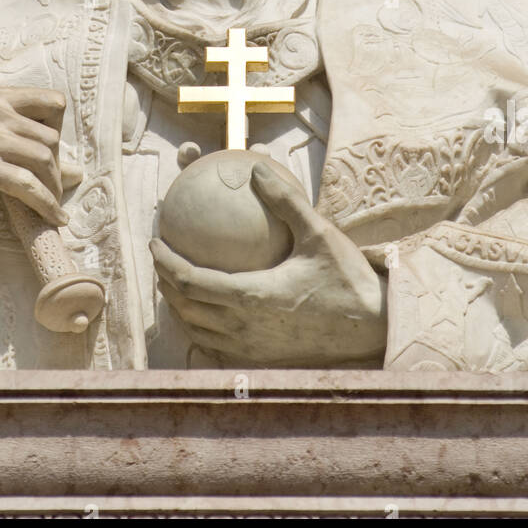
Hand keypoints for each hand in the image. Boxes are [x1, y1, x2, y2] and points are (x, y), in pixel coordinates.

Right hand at [0, 86, 66, 243]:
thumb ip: (6, 132)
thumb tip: (48, 155)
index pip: (53, 101)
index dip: (59, 127)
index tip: (49, 150)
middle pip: (52, 138)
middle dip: (56, 167)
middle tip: (50, 187)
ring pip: (44, 160)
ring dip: (53, 188)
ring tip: (52, 206)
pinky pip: (27, 185)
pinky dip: (45, 203)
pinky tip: (53, 217)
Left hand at [150, 159, 387, 365]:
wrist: (373, 327)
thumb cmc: (347, 278)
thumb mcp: (319, 232)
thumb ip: (285, 200)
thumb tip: (257, 167)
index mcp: (251, 296)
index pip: (190, 281)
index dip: (165, 262)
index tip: (155, 240)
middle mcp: (244, 328)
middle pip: (184, 308)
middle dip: (164, 281)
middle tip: (161, 255)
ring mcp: (251, 349)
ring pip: (196, 330)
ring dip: (179, 306)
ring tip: (175, 280)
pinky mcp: (261, 360)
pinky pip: (217, 345)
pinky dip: (201, 326)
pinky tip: (206, 310)